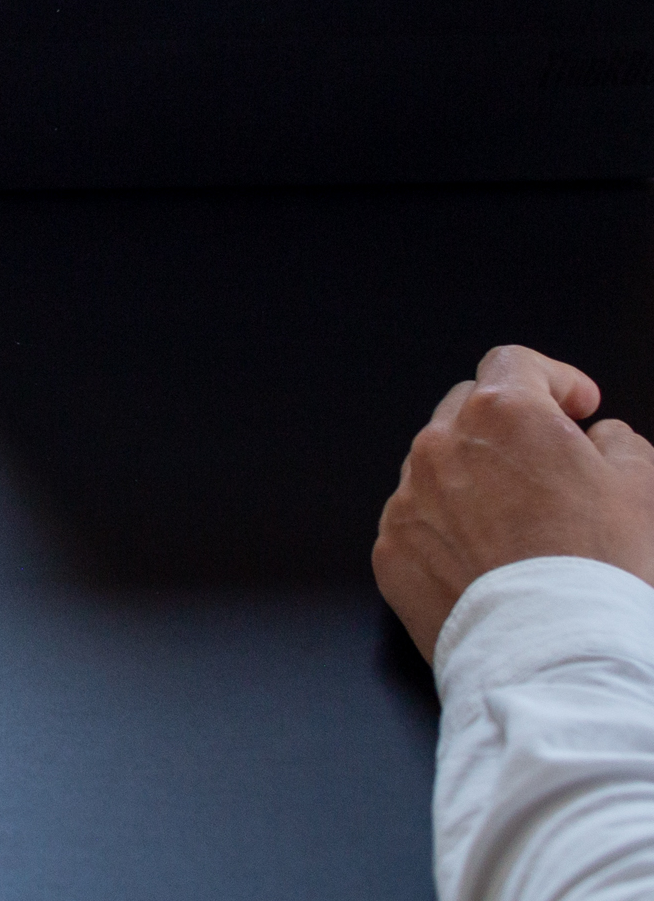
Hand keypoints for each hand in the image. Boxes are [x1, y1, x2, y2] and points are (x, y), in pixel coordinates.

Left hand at [375, 344, 653, 658]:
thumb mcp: (642, 488)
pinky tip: (487, 557)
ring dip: (473, 475)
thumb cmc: (604, 569)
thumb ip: (617, 443)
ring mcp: (408, 497)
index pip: (514, 364)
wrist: (558, 655)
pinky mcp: (390, 548)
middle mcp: (440, 445)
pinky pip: (417, 519)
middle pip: (468, 409)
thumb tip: (599, 436)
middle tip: (552, 461)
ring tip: (521, 518)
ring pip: (437, 464)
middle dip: (509, 425)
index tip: (577, 406)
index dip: (553, 380)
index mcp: (502, 414)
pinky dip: (447, 526)